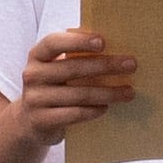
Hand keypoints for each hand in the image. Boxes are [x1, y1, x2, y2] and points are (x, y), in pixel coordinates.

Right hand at [14, 25, 137, 138]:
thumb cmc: (53, 86)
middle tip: (131, 65)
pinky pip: (74, 114)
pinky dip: (93, 110)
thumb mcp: (57, 67)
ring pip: (78, 94)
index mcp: (37, 55)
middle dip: (105, 66)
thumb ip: (75, 55)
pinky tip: (106, 107)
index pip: (54, 43)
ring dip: (108, 92)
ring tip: (129, 92)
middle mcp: (32, 75)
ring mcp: (35, 99)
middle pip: (72, 68)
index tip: (103, 42)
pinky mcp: (42, 120)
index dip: (78, 41)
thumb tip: (113, 45)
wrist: (31, 121)